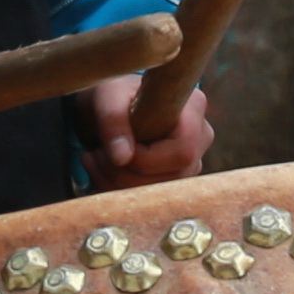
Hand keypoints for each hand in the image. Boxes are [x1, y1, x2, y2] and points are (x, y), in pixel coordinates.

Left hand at [89, 71, 211, 189]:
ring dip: (115, 182)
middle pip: (171, 176)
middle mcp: (201, 136)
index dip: (146, 158)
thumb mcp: (107, 96)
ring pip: (159, 192)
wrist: (112, 108)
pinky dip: (118, 190)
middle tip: (93, 155)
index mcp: (194, 108)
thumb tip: (122, 158)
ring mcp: (192, 161)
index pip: (183, 150)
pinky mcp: (177, 179)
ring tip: (94, 159)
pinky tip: (103, 170)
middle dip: (124, 173)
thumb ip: (112, 120)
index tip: (118, 147)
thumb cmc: (114, 94)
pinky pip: (151, 199)